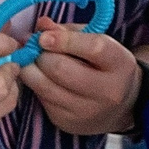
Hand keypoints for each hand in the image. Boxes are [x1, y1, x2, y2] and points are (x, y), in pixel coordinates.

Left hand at [17, 23, 142, 134]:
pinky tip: (37, 77)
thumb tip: (42, 25)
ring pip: (45, 86)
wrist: (118, 106)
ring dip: (30, 69)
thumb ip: (70, 31)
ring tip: (28, 59)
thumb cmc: (103, 65)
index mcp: (120, 64)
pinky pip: (41, 99)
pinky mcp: (68, 122)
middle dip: (41, 55)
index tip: (44, 36)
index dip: (64, 40)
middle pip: (62, 69)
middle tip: (33, 47)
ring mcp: (87, 110)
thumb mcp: (97, 42)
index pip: (94, 48)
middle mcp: (108, 91)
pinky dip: (34, 85)